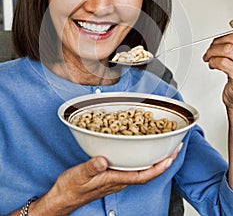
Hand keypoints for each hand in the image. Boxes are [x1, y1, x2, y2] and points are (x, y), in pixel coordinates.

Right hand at [32, 143, 181, 215]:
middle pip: (147, 171)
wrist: (64, 197)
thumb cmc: (72, 187)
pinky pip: (132, 167)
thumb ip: (92, 167)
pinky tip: (141, 150)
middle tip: (174, 146)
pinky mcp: (112, 174)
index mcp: (115, 179)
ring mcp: (117, 177)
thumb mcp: (79, 175)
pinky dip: (141, 158)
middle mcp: (119, 179)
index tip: (170, 156)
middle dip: (163, 160)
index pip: (143, 175)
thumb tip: (104, 160)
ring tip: (163, 145)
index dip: (159, 167)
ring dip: (155, 158)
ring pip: (142, 169)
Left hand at [203, 20, 232, 107]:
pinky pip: (223, 62)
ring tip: (209, 56)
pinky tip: (211, 64)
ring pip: (228, 49)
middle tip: (211, 48)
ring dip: (213, 51)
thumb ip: (231, 44)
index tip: (230, 23)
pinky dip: (213, 61)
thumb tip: (231, 24)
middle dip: (218, 42)